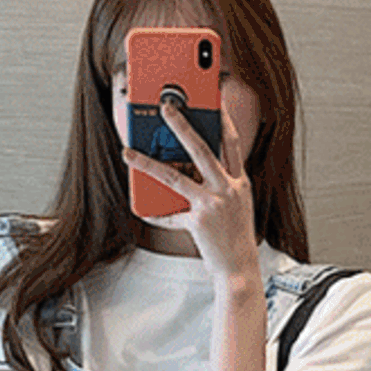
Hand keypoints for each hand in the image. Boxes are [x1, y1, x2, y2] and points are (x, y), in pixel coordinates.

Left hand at [123, 98, 258, 282]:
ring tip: (130, 152)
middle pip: (202, 149)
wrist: (240, 271)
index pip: (232, 142)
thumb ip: (219, 185)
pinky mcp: (198, 222)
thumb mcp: (236, 207)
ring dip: (148, 163)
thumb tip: (190, 170)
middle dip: (182, 125)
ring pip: (175, 177)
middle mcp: (228, 189)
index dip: (223, 119)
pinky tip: (143, 209)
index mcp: (240, 183)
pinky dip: (155, 214)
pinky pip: (169, 214)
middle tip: (166, 108)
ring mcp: (213, 205)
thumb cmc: (236, 240)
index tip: (214, 99)